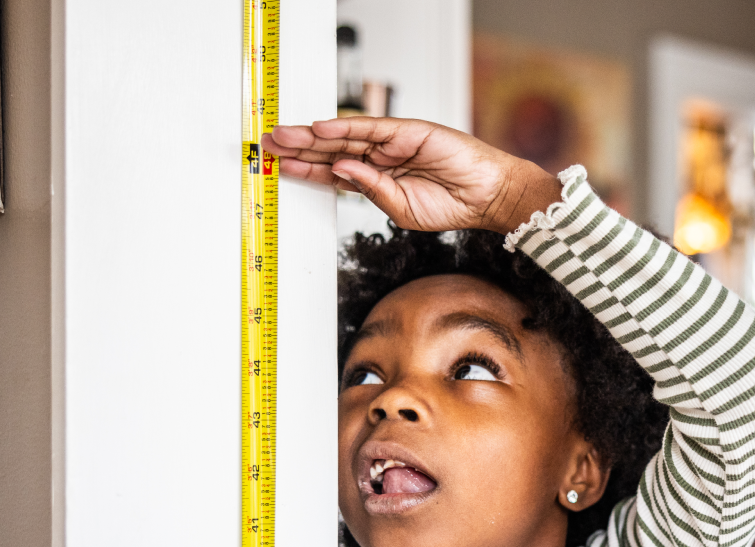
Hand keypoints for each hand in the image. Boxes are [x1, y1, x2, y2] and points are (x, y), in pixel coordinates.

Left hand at [262, 117, 562, 233]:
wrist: (485, 197)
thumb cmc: (451, 206)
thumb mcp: (401, 210)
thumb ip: (371, 191)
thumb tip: (342, 171)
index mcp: (376, 179)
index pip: (332, 172)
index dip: (305, 169)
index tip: (278, 166)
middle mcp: (379, 158)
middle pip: (331, 150)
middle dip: (299, 148)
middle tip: (270, 144)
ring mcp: (392, 143)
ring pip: (344, 136)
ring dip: (313, 136)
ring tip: (286, 136)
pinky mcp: (407, 132)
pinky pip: (371, 128)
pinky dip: (345, 128)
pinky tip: (321, 129)